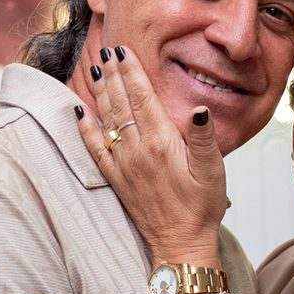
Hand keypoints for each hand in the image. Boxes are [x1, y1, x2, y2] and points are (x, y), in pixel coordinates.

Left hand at [77, 49, 227, 259]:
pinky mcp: (116, 179)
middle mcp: (137, 151)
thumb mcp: (213, 170)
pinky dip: (85, 128)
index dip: (132, 72)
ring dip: (100, 92)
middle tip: (106, 50)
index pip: (142, 98)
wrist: (181, 243)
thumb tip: (199, 108)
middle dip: (113, 74)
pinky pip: (94, 148)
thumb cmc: (201, 207)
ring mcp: (123, 165)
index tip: (124, 51)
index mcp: (162, 143)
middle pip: (121, 103)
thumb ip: (205, 137)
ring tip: (95, 69)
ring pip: (106, 120)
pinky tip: (79, 111)